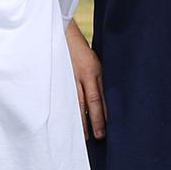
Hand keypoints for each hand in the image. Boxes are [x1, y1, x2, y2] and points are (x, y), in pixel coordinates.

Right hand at [66, 19, 104, 138]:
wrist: (61, 32)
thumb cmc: (80, 49)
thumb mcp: (95, 60)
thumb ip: (99, 77)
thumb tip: (106, 98)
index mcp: (96, 69)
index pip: (103, 95)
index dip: (107, 112)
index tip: (111, 127)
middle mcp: (84, 74)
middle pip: (91, 101)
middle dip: (96, 120)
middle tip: (100, 137)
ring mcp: (70, 76)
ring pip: (76, 103)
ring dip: (81, 121)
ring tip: (84, 137)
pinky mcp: (59, 77)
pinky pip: (64, 98)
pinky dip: (67, 111)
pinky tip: (67, 123)